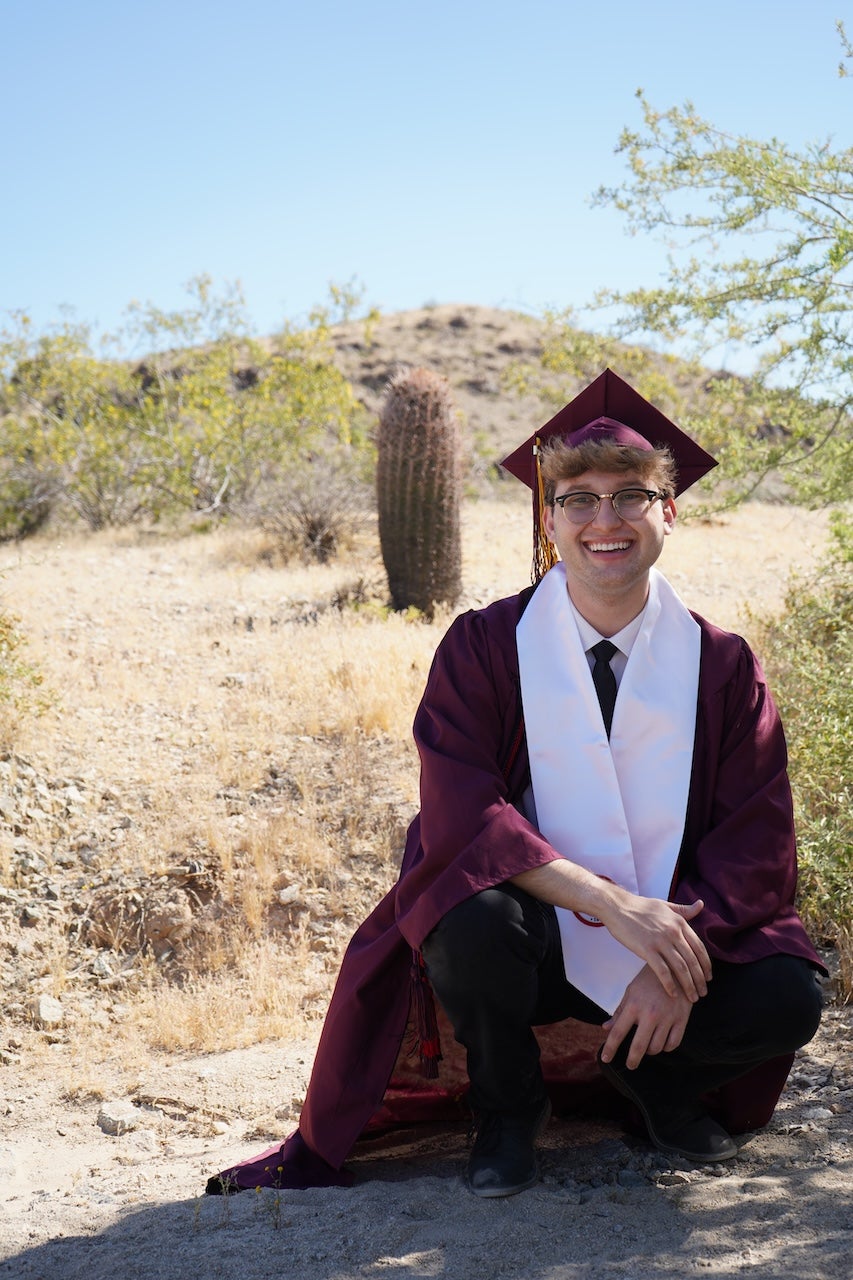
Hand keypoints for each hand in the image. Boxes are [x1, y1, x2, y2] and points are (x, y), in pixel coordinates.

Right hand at [597, 887, 711, 1003]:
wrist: (617, 906)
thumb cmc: (640, 906)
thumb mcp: (665, 905)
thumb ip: (684, 910)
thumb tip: (701, 905)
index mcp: (679, 922)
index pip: (699, 948)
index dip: (706, 965)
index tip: (708, 977)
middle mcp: (673, 932)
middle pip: (692, 961)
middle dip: (700, 980)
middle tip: (703, 993)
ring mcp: (660, 941)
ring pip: (680, 968)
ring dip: (689, 985)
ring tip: (692, 997)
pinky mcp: (646, 949)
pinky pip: (662, 971)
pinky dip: (669, 984)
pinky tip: (673, 994)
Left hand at [600, 965, 692, 1067]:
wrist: (675, 967)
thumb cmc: (649, 980)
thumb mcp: (631, 991)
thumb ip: (620, 1011)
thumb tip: (606, 1028)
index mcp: (634, 1005)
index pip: (618, 1032)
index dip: (610, 1048)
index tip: (605, 1059)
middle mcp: (650, 1014)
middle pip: (638, 1047)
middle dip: (632, 1060)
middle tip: (630, 1065)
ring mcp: (667, 1017)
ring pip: (656, 1048)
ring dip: (649, 1051)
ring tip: (646, 1047)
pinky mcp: (681, 1019)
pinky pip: (673, 1044)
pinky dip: (666, 1047)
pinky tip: (662, 1043)